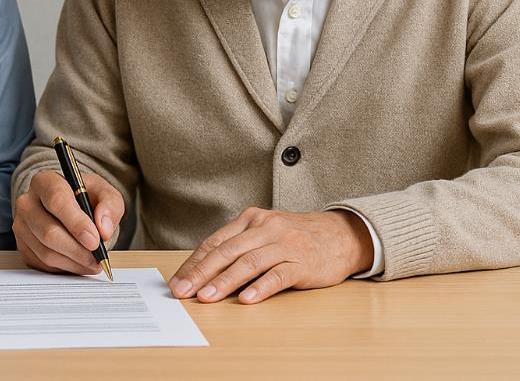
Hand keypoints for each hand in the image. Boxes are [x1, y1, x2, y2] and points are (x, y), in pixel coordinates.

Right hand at [13, 169, 123, 275]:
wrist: (70, 207)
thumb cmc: (86, 197)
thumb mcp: (104, 193)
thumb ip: (109, 206)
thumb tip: (104, 229)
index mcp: (45, 181)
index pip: (57, 201)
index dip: (76, 223)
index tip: (94, 240)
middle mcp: (27, 203)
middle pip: (48, 231)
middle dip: (77, 250)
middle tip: (98, 257)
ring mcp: (21, 226)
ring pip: (46, 252)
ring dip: (74, 262)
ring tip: (93, 262)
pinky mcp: (22, 246)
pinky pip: (43, 264)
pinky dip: (65, 268)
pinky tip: (79, 262)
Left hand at [169, 208, 372, 303]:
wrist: (341, 235)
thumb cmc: (296, 237)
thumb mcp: (265, 233)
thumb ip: (238, 247)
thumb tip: (204, 272)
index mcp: (251, 220)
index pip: (215, 242)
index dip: (194, 263)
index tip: (178, 281)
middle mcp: (265, 228)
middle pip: (227, 251)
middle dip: (201, 273)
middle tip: (183, 291)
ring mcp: (285, 244)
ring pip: (249, 263)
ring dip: (225, 282)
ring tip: (207, 297)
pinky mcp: (303, 262)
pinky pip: (278, 275)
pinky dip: (261, 288)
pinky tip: (246, 300)